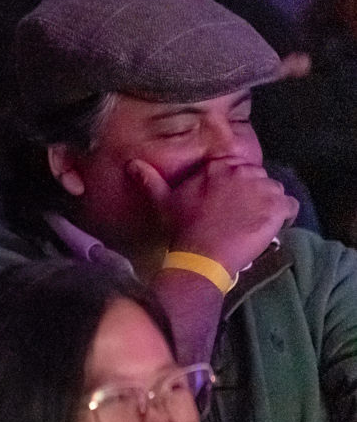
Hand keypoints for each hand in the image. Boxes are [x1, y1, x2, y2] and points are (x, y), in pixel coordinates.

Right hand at [129, 157, 297, 274]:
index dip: (235, 186)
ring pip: (275, 191)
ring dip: (268, 205)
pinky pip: (290, 207)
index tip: (228, 203)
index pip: (237, 168)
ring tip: (254, 223)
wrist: (201, 257)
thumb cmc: (182, 230)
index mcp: (218, 167)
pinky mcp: (277, 208)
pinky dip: (284, 217)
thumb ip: (150, 181)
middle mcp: (242, 172)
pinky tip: (270, 229)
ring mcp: (262, 189)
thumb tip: (132, 164)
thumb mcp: (163, 203)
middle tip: (241, 215)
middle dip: (253, 194)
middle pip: (258, 178)